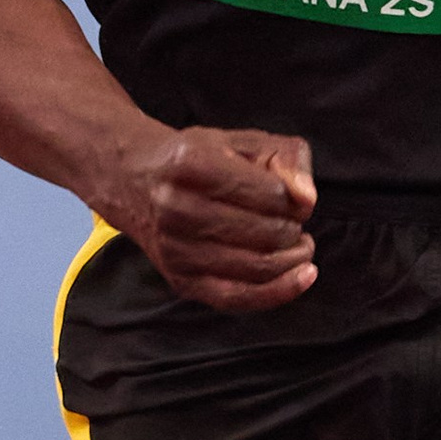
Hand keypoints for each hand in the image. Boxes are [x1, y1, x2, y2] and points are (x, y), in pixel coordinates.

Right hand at [110, 127, 317, 310]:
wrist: (134, 181)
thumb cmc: (196, 159)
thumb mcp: (242, 141)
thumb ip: (286, 158)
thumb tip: (307, 199)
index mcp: (193, 165)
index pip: (271, 193)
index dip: (295, 199)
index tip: (294, 197)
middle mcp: (178, 208)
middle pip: (267, 233)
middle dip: (294, 229)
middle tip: (294, 222)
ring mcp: (176, 249)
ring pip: (258, 266)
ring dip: (293, 258)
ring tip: (299, 245)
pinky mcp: (180, 280)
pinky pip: (239, 298)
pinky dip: (279, 291)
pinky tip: (303, 277)